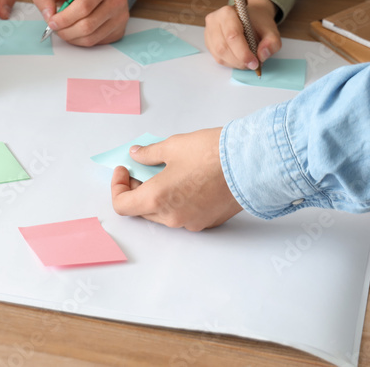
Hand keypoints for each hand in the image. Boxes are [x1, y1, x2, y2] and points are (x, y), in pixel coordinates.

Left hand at [32, 0, 127, 46]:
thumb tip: (48, 15)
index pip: (83, 6)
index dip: (65, 18)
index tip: (52, 22)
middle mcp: (117, 0)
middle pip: (87, 25)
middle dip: (65, 30)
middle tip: (55, 28)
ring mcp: (120, 17)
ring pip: (91, 37)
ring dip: (71, 38)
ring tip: (63, 30)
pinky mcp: (119, 31)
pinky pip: (95, 43)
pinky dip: (80, 41)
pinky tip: (75, 32)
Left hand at [110, 127, 242, 230]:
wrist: (252, 163)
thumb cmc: (212, 154)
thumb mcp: (172, 147)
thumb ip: (149, 154)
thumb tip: (136, 155)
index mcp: (157, 199)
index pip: (122, 205)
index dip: (117, 187)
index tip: (124, 170)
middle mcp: (172, 217)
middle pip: (142, 210)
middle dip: (137, 189)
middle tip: (141, 168)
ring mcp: (192, 222)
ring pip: (163, 214)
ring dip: (158, 196)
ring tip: (166, 172)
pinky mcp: (209, 222)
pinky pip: (184, 215)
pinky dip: (177, 201)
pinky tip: (186, 181)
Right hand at [205, 0, 281, 70]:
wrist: (250, 16)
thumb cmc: (258, 21)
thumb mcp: (271, 29)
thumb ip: (272, 42)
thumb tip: (262, 55)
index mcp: (227, 13)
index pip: (232, 36)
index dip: (243, 53)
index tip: (255, 63)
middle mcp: (213, 21)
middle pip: (222, 47)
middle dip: (239, 60)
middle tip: (252, 65)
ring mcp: (208, 32)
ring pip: (219, 55)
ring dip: (235, 63)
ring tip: (247, 62)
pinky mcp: (208, 42)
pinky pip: (217, 58)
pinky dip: (230, 63)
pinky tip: (239, 60)